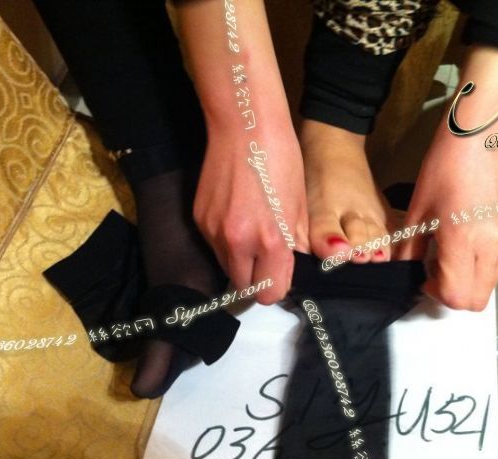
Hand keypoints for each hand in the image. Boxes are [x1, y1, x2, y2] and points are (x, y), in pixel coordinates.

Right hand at [194, 122, 308, 304]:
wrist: (245, 127)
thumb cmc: (280, 160)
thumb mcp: (299, 206)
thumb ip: (294, 243)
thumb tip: (292, 264)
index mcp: (271, 240)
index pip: (270, 292)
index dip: (277, 285)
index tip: (280, 273)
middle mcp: (238, 242)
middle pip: (244, 288)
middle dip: (256, 279)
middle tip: (265, 260)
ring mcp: (213, 232)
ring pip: (227, 268)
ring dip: (240, 261)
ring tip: (251, 234)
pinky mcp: (198, 219)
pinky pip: (213, 246)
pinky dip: (225, 242)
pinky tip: (236, 217)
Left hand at [396, 127, 497, 310]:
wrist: (479, 137)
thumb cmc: (442, 170)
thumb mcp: (417, 213)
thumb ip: (410, 251)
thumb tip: (406, 274)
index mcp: (464, 241)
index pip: (457, 297)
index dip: (436, 295)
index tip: (424, 277)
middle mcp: (493, 246)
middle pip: (477, 299)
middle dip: (453, 294)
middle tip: (435, 270)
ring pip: (489, 285)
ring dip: (467, 280)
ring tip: (450, 252)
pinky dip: (480, 265)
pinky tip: (466, 241)